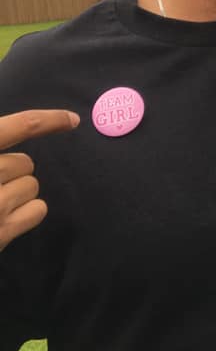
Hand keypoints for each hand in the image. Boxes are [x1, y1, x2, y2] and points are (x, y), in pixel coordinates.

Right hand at [0, 110, 79, 251]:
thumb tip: (13, 149)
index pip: (19, 126)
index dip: (50, 120)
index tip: (72, 119)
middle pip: (25, 163)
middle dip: (12, 172)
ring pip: (32, 185)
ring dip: (17, 193)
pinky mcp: (1, 231)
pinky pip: (38, 209)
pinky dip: (27, 213)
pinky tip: (4, 220)